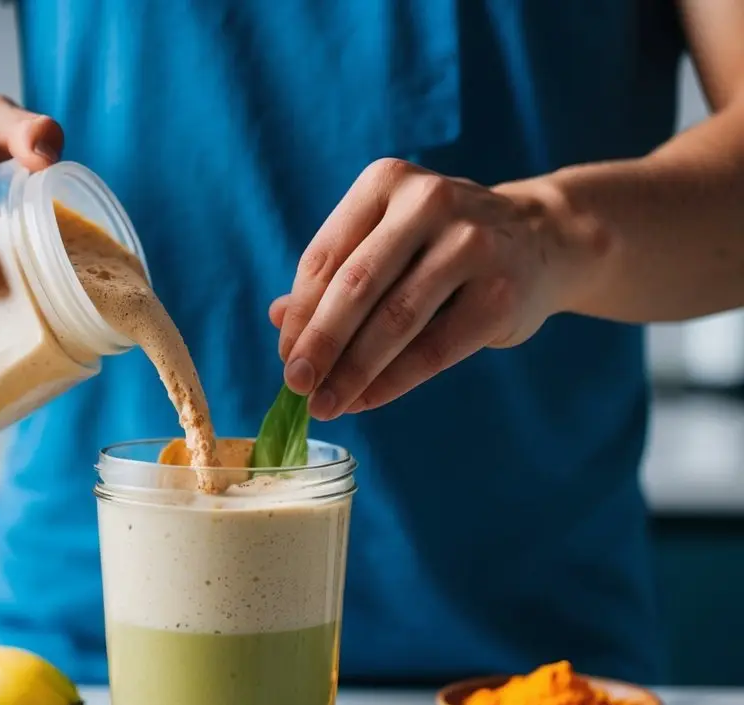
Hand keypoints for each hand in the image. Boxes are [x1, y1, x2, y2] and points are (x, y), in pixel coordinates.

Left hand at [273, 158, 576, 418]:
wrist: (542, 239)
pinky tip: (366, 401)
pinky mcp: (500, 293)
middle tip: (296, 386)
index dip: (299, 314)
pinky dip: (392, 382)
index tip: (285, 356)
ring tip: (326, 405)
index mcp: (387, 182)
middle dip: (319, 345)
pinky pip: (433, 350)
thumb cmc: (444, 246)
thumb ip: (337, 275)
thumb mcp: (389, 241)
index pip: (325, 257)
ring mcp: (471, 243)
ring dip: (352, 372)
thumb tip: (277, 320)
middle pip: (355, 287)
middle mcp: (428, 202)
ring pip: (394, 321)